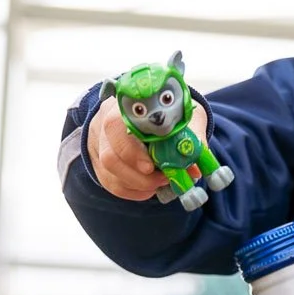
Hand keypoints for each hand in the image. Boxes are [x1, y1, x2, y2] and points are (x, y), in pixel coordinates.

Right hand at [87, 95, 208, 200]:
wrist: (153, 112)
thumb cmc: (167, 110)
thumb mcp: (183, 114)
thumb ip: (191, 135)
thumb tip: (194, 168)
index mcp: (124, 104)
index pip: (115, 124)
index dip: (131, 149)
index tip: (150, 166)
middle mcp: (104, 121)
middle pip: (109, 153)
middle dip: (137, 174)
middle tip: (162, 179)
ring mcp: (98, 142)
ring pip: (108, 170)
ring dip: (137, 183)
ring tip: (160, 182)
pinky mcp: (100, 160)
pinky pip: (110, 182)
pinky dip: (132, 190)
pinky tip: (149, 188)